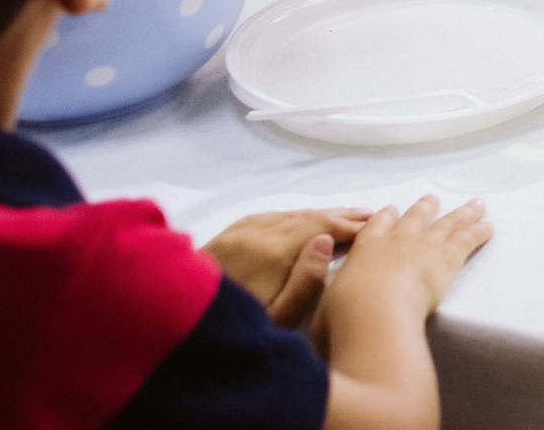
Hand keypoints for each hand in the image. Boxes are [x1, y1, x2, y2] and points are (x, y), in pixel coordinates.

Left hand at [202, 208, 368, 314]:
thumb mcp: (277, 320)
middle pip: (308, 217)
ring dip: (317, 213)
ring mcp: (238, 233)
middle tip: (368, 214)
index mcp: (274, 253)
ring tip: (342, 214)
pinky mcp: (223, 237)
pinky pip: (265, 216)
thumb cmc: (232, 329)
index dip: (350, 225)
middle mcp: (257, 234)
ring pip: (287, 214)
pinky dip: (291, 214)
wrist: (170, 324)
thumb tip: (326, 242)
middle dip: (339, 215)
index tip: (374, 224)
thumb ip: (306, 282)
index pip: (322, 228)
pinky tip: (299, 217)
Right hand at [325, 195, 491, 322]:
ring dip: (461, 213)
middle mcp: (395, 240)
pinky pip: (468, 238)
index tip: (391, 209)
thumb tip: (328, 287)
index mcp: (365, 249)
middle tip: (432, 199)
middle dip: (425, 208)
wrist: (374, 312)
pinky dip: (479, 230)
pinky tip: (489, 226)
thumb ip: (328, 291)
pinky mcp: (447, 256)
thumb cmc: (344, 316)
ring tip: (473, 205)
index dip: (385, 217)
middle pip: (414, 218)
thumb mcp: (325, 302)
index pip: (376, 226)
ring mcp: (423, 245)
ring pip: (446, 223)